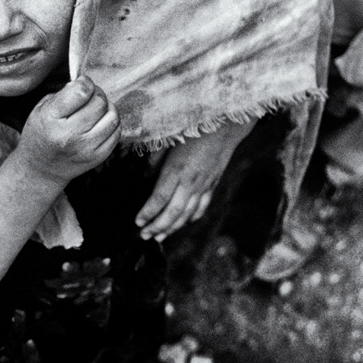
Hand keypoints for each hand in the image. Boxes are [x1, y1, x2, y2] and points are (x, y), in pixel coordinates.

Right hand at [13, 77, 120, 187]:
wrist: (41, 169)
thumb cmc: (40, 133)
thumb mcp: (41, 108)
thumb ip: (64, 94)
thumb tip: (86, 84)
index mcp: (51, 119)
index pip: (81, 91)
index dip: (85, 82)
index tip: (81, 84)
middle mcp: (70, 135)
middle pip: (99, 102)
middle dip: (96, 93)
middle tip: (89, 96)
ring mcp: (86, 148)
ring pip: (113, 117)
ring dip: (107, 107)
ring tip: (96, 109)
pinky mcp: (98, 157)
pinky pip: (117, 132)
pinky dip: (111, 123)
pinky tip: (100, 123)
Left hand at [136, 121, 250, 240]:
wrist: (225, 125)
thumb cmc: (193, 129)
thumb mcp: (168, 140)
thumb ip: (155, 160)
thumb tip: (146, 176)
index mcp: (176, 169)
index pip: (159, 197)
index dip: (148, 212)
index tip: (137, 221)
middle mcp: (191, 180)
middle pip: (173, 212)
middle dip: (157, 227)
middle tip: (144, 236)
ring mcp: (204, 184)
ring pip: (188, 214)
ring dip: (173, 228)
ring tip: (159, 237)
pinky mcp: (213, 184)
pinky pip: (202, 206)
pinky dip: (192, 218)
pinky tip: (183, 223)